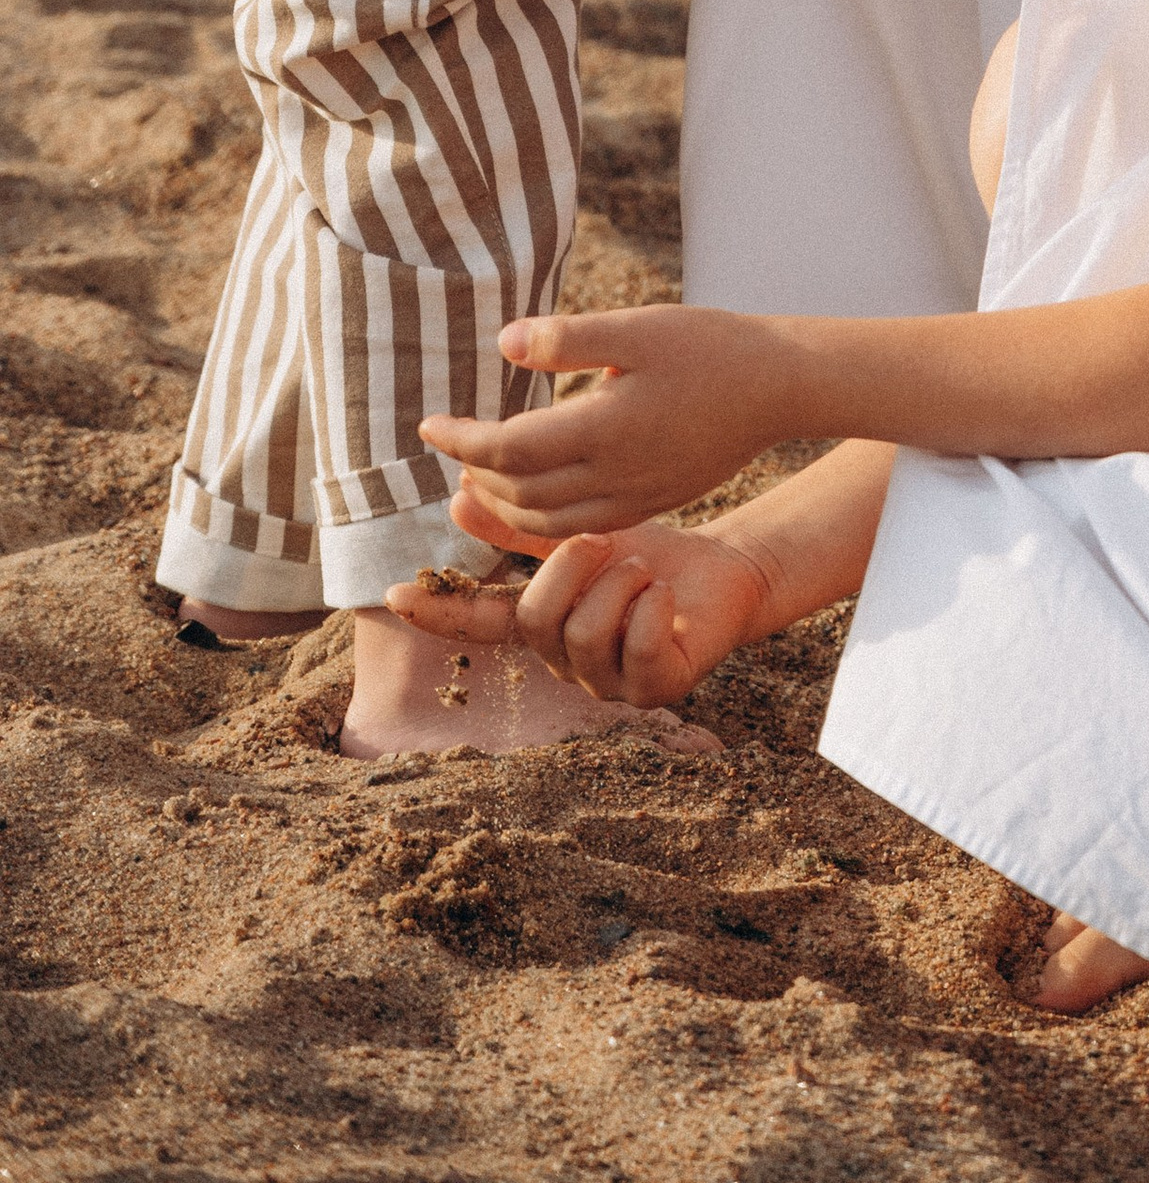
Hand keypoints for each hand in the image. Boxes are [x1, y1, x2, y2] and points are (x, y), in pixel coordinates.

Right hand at [390, 518, 768, 711]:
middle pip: (536, 619)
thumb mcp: (585, 532)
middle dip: (571, 567)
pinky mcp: (657, 688)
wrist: (724, 573)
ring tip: (641, 571)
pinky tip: (665, 596)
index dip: (438, 610)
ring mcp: (610, 683)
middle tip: (606, 542)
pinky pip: (639, 648)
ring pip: (584, 634)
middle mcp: (566, 663)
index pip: (480, 622)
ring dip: (619, 583)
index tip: (392, 594)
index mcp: (544, 623)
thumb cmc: (650, 555)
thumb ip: (526, 527)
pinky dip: (654, 606)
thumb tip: (458, 494)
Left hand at [421, 305, 790, 540]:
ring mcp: (635, 497)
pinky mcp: (651, 502)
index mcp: (605, 429)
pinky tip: (537, 490)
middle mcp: (615, 476)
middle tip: (452, 445)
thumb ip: (568, 338)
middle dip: (475, 474)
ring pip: (547, 520)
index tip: (429, 424)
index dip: (460, 440)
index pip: (508, 450)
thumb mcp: (638, 327)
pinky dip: (542, 515)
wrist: (778, 386)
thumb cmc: (709, 345)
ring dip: (503, 502)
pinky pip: (581, 524)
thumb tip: (505, 343)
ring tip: (481, 473)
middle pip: (520, 493)